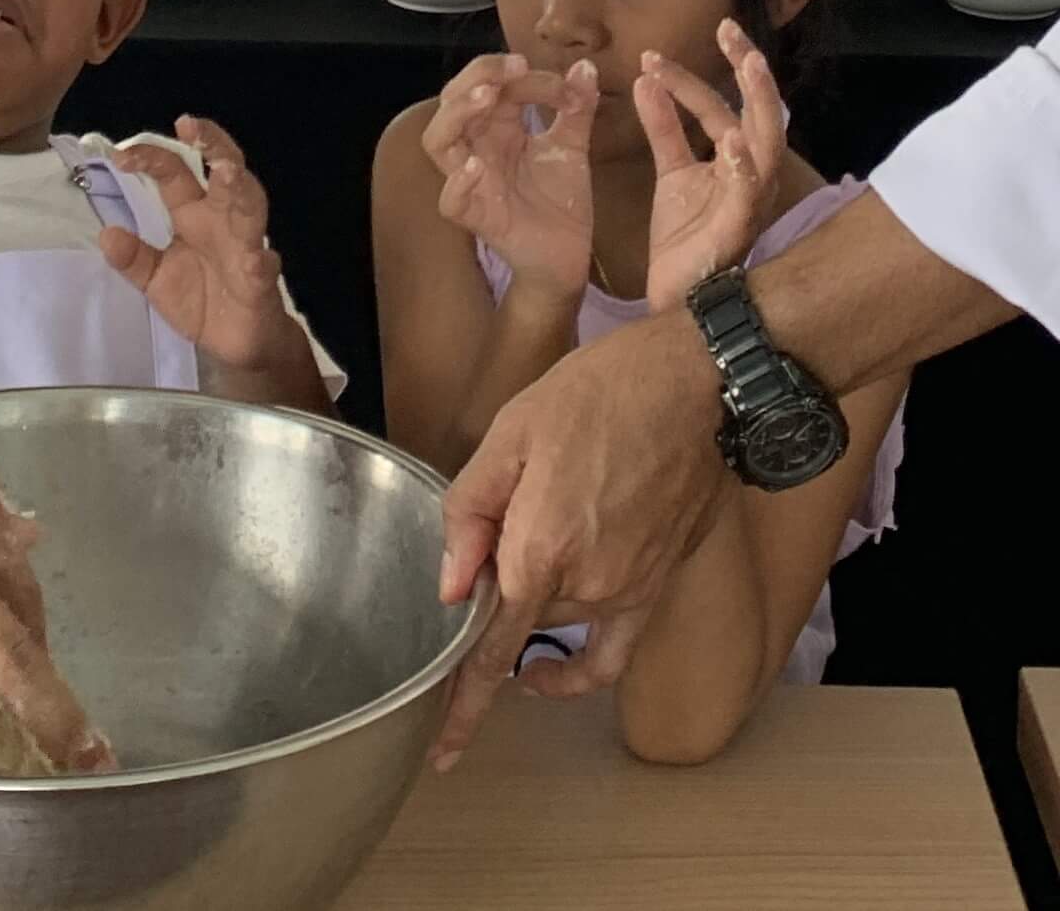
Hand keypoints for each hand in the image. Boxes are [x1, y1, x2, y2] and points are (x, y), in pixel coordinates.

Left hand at [102, 117, 290, 370]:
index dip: (152, 158)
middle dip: (213, 146)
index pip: (175, 174)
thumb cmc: (200, 301)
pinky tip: (256, 259)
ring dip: (240, 189)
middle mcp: (223, 221)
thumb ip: (133, 259)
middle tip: (192, 126)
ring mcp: (246, 248)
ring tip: (225, 171)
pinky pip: (263, 267)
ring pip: (250, 209)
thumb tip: (107, 234)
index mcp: (194, 214)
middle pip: (224, 173)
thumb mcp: (155, 280)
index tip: (122, 155)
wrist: (234, 345)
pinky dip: (260, 261)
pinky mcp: (260, 283)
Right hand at [422, 55, 600, 295]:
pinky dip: (457, 182)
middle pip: (452, 102)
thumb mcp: (573, 147)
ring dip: (458, 114)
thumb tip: (586, 66)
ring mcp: (472, 182)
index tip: (567, 83)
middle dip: (477, 77)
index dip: (524, 77)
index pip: (495, 86)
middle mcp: (477, 149)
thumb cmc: (561, 200)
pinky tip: (477, 166)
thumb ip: (577, 108)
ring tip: (487, 98)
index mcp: (497, 128)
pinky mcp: (476, 217)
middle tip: (511, 67)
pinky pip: (450, 200)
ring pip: (438, 142)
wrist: (569, 254)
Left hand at [431, 313, 728, 768]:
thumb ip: (470, 512)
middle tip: (482, 530)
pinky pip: (613, 650)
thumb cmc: (598, 395)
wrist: (695, 386)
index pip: (490, 648)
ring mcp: (629, 590)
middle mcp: (587, 585)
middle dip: (489, 593)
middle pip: (516, 620)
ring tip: (521, 538)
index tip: (440, 748)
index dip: (461, 703)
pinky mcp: (658, 584)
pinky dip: (579, 669)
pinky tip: (548, 669)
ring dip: (528, 603)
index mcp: (540, 549)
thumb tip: (451, 588)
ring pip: (556, 621)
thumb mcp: (509, 435)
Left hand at [636, 20, 787, 311]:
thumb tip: (647, 79)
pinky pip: (748, 196)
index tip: (667, 48)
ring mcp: (750, 201)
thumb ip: (664, 128)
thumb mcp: (670, 173)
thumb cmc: (684, 238)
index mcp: (734, 161)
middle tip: (729, 29)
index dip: (701, 74)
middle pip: (758, 113)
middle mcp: (750, 175)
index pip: (723, 106)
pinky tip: (733, 144)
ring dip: (759, 104)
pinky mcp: (738, 229)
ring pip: (765, 144)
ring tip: (750, 65)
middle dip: (750, 70)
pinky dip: (744, 169)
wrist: (676, 298)